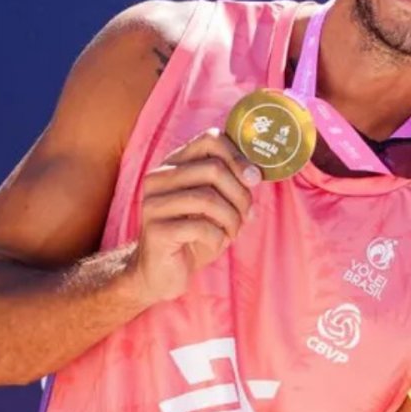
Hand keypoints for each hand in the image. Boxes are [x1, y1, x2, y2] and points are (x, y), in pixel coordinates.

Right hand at [127, 128, 259, 304]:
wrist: (162, 272)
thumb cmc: (194, 234)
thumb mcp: (216, 204)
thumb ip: (232, 184)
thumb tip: (257, 173)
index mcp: (174, 164)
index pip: (210, 139)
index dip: (239, 156)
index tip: (255, 178)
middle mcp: (159, 177)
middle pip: (213, 168)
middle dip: (240, 195)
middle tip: (246, 215)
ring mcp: (153, 203)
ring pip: (208, 198)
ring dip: (232, 219)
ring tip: (232, 232)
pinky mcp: (155, 229)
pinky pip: (200, 226)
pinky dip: (218, 237)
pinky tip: (215, 243)